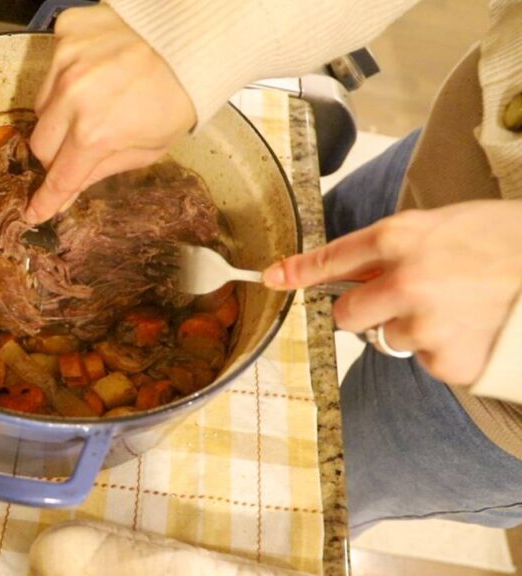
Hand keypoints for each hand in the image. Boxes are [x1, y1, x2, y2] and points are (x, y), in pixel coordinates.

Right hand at [25, 5, 195, 223]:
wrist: (192, 41)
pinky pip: (50, 67)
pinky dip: (64, 75)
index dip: (44, 199)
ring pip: (41, 106)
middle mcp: (72, 98)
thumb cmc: (178, 98)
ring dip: (59, 114)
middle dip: (56, 154)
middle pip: (40, 144)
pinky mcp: (67, 34)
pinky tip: (94, 73)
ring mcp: (65, 62)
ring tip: (92, 104)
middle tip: (78, 146)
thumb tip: (66, 194)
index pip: (58, 178)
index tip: (32, 212)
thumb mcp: (149, 149)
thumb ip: (102, 170)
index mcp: (95, 135)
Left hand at [263, 201, 521, 383]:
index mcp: (401, 238)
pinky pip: (426, 361)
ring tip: (458, 311)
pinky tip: (475, 330)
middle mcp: (404, 282)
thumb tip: (355, 266)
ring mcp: (425, 325)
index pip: (333, 259)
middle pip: (348, 315)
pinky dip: (444, 351)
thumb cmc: (508, 241)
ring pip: (388, 339)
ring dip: (412, 331)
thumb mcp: (447, 223)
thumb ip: (396, 246)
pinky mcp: (446, 361)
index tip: (273, 279)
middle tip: (403, 302)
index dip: (299, 272)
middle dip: (364, 313)